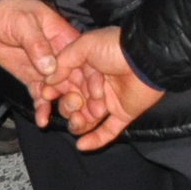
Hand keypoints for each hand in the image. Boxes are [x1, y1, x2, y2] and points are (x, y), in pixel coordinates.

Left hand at [0, 0, 83, 127]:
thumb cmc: (11, 12)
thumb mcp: (24, 24)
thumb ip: (37, 44)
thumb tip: (51, 67)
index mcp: (65, 40)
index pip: (85, 61)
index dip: (93, 78)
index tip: (96, 95)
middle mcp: (60, 58)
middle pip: (77, 80)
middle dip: (83, 99)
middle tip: (85, 117)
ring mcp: (46, 70)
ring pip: (61, 92)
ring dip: (65, 107)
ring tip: (68, 123)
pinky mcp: (31, 78)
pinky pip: (39, 96)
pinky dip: (42, 109)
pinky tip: (42, 121)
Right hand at [48, 27, 162, 150]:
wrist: (145, 58)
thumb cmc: (115, 48)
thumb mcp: (86, 45)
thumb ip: (65, 60)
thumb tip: (49, 79)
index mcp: (86, 69)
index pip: (64, 86)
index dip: (54, 92)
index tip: (45, 96)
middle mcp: (96, 86)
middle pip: (73, 105)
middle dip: (70, 107)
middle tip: (77, 101)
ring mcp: (109, 101)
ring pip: (87, 120)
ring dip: (79, 123)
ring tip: (81, 118)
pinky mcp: (123, 114)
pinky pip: (107, 132)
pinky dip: (94, 140)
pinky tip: (81, 144)